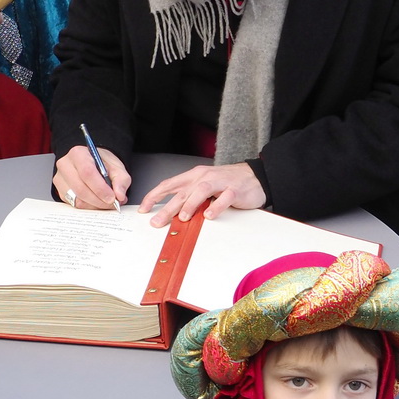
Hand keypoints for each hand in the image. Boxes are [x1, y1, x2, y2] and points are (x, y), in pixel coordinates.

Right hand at [53, 145, 129, 209]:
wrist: (92, 163)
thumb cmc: (101, 163)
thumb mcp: (116, 167)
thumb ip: (121, 180)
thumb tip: (119, 195)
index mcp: (78, 154)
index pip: (87, 173)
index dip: (100, 188)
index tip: (112, 198)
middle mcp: (65, 165)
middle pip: (80, 188)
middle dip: (99, 200)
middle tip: (112, 204)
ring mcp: (60, 179)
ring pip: (77, 199)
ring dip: (95, 205)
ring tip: (106, 203)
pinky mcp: (60, 191)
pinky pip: (74, 204)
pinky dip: (89, 207)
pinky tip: (97, 202)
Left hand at [139, 163, 264, 226]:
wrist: (255, 176)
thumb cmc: (227, 182)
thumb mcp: (204, 186)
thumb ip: (190, 197)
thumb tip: (171, 214)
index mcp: (194, 176)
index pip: (169, 184)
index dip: (154, 196)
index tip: (143, 208)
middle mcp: (204, 177)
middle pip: (181, 192)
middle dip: (167, 207)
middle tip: (156, 222)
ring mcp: (220, 182)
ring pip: (200, 191)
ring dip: (190, 204)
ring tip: (183, 218)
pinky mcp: (234, 189)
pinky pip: (224, 198)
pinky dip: (216, 207)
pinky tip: (209, 216)